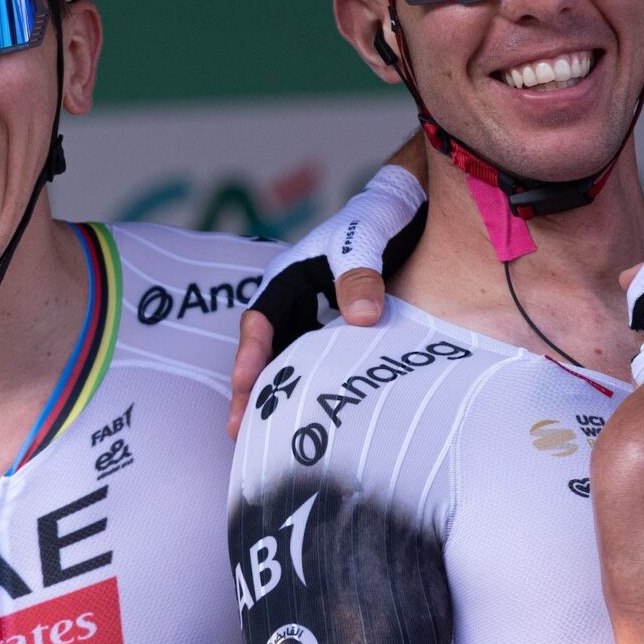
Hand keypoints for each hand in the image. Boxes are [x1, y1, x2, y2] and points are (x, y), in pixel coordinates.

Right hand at [227, 165, 424, 437]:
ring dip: (276, 394)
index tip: (244, 384)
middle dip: (249, 389)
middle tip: (238, 430)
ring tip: (266, 437)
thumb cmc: (375, 216)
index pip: (261, 320)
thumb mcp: (364, 238)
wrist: (405, 207)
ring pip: (288, 360)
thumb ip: (360, 274)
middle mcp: (294, 300)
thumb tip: (362, 320)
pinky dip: (312, 387)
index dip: (250, 353)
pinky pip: (320, 362)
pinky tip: (318, 415)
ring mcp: (314, 317)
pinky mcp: (338, 330)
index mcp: (287, 276)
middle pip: (265, 350)